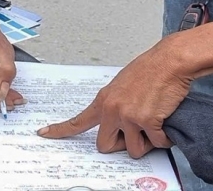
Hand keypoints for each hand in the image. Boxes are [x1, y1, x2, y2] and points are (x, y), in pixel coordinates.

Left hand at [38, 36, 191, 157]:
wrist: (168, 61)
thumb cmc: (150, 70)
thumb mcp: (122, 85)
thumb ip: (115, 104)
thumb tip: (116, 122)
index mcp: (104, 100)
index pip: (78, 120)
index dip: (60, 130)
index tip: (44, 133)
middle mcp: (112, 109)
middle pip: (105, 146)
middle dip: (121, 145)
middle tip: (134, 132)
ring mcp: (128, 116)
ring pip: (134, 150)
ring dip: (146, 142)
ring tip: (153, 121)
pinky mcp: (147, 121)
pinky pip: (157, 143)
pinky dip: (164, 137)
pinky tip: (165, 120)